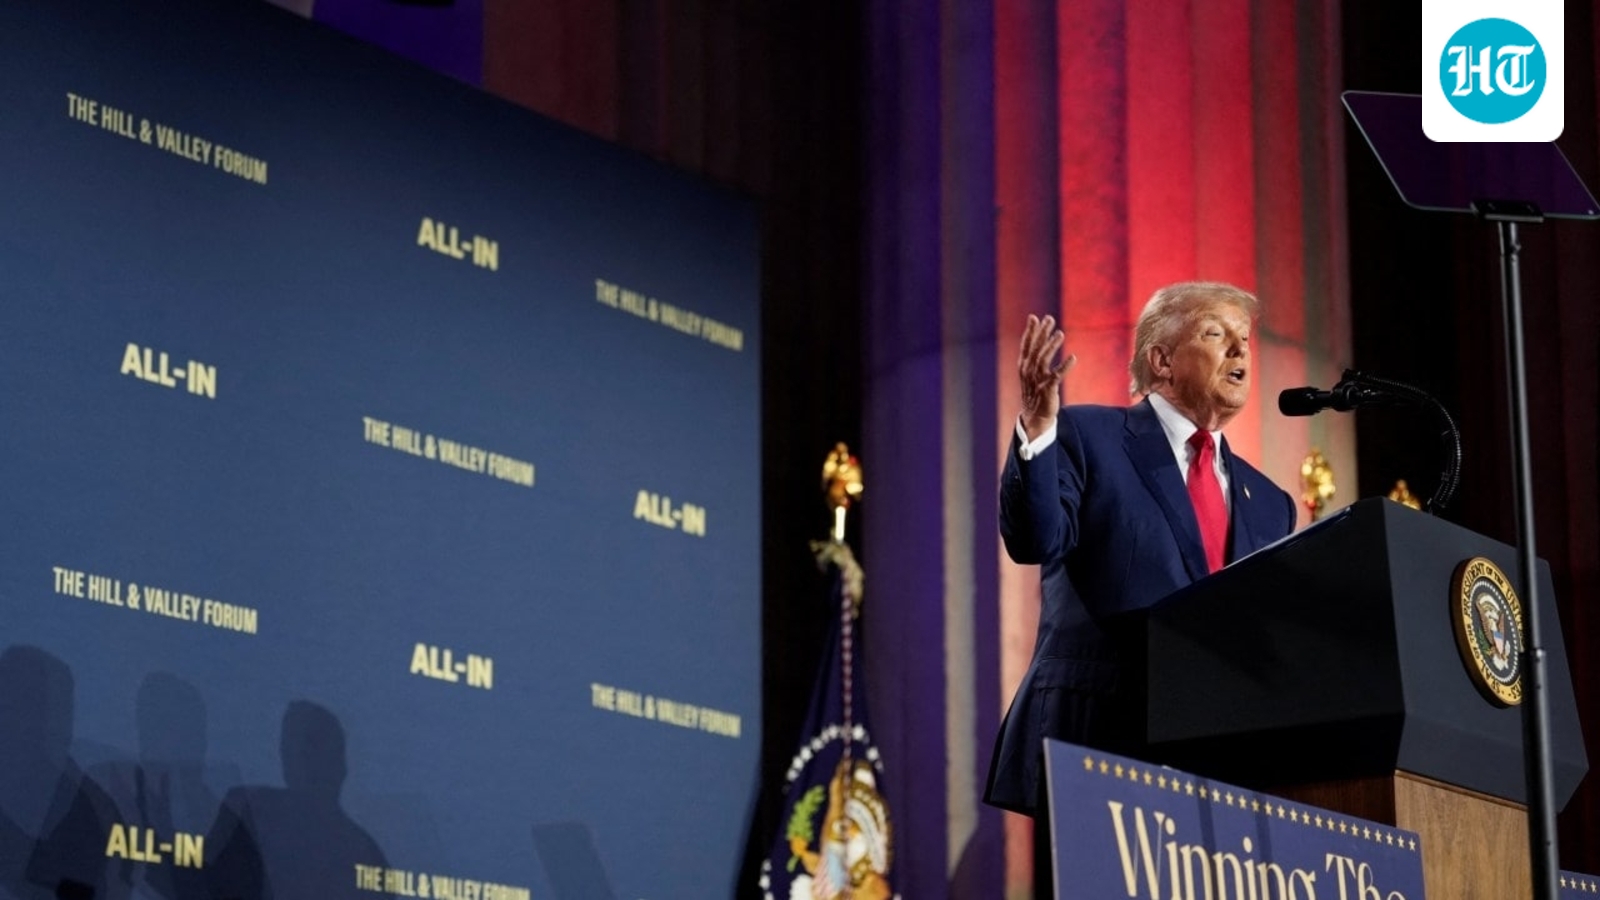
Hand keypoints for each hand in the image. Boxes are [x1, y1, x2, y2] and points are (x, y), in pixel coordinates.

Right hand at [1018, 314, 1072, 439]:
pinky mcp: (1047, 389)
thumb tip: (1041, 336)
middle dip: (1042, 333)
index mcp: (1024, 365)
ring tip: (1060, 334)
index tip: (1034, 317)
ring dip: (1052, 346)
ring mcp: (1037, 380)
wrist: (1034, 416)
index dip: (1030, 331)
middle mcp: (1028, 371)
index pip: (1026, 345)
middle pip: (1035, 349)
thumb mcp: (1031, 372)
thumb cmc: (1035, 391)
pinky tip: (1073, 358)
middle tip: (1050, 319)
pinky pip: (1056, 376)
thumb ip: (1035, 354)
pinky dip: (1065, 367)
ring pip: (1043, 360)